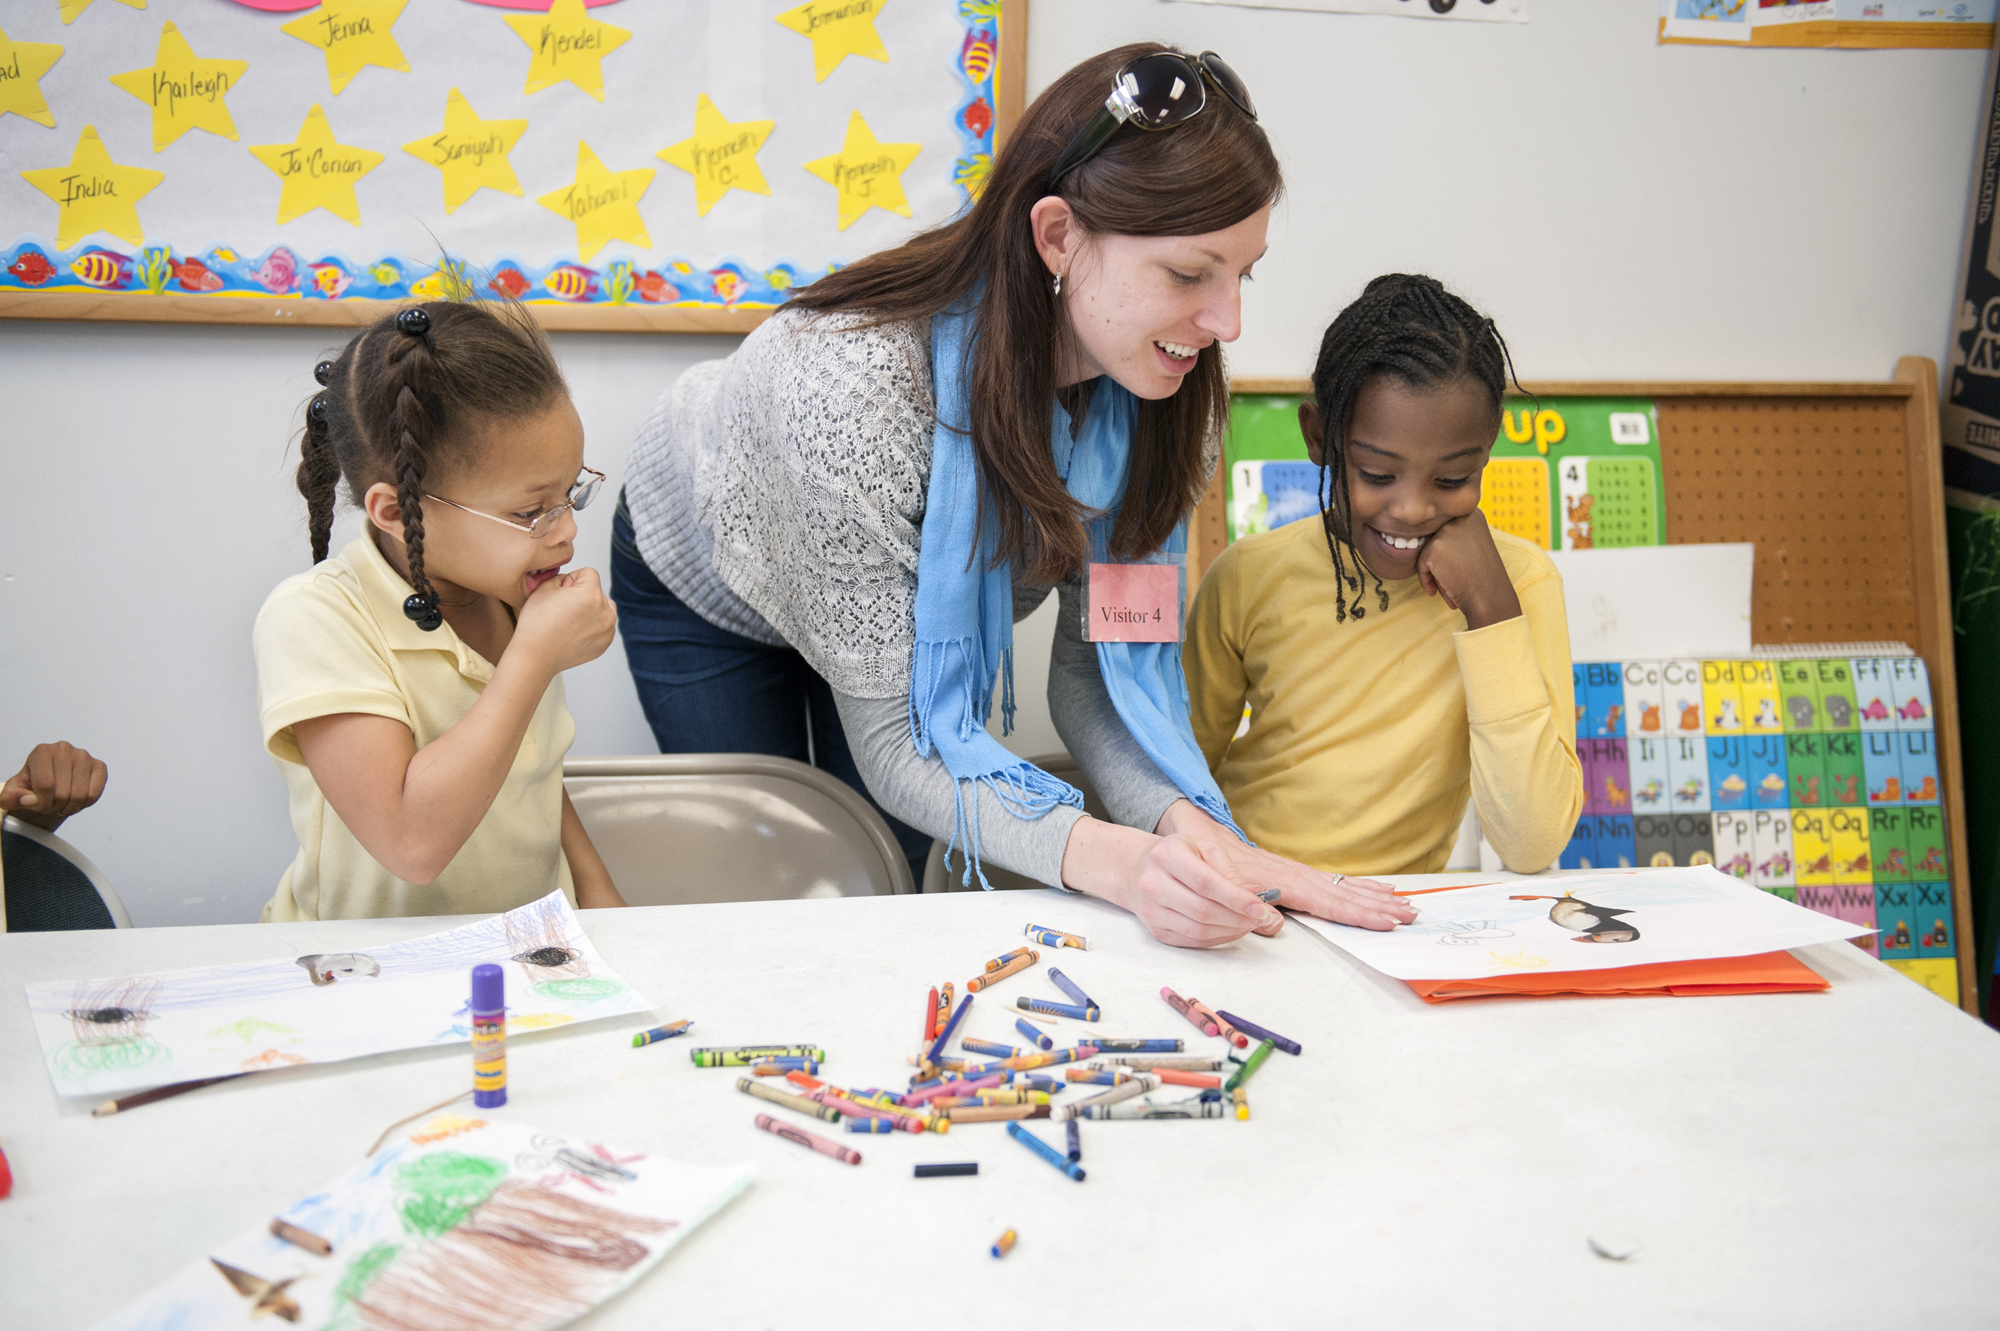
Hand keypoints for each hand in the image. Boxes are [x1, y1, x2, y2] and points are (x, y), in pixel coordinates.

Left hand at [1, 742, 107, 832]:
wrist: (49, 782)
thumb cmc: (31, 785)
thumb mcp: (13, 792)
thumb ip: (11, 797)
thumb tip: (29, 799)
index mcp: (42, 752)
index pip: (45, 785)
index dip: (41, 803)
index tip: (38, 804)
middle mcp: (64, 749)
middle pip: (63, 792)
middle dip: (55, 807)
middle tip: (50, 806)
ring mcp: (84, 756)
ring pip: (80, 795)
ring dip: (69, 808)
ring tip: (61, 805)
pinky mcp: (99, 766)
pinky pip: (95, 794)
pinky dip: (84, 804)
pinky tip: (76, 801)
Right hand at [511, 566, 617, 675]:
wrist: (535, 655)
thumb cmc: (537, 624)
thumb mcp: (545, 587)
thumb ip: (563, 577)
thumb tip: (573, 581)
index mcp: (591, 594)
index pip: (589, 573)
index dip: (572, 578)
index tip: (561, 592)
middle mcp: (605, 612)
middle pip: (598, 591)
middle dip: (583, 594)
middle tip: (563, 608)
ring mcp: (607, 629)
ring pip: (604, 608)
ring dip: (591, 609)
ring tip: (570, 619)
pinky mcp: (605, 643)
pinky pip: (603, 626)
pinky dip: (593, 625)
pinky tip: (575, 631)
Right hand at [1127, 835, 1285, 947]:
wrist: (1138, 870)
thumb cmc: (1179, 856)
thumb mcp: (1204, 849)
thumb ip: (1229, 871)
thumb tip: (1254, 896)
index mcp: (1168, 855)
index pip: (1206, 883)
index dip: (1236, 899)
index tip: (1260, 908)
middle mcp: (1153, 883)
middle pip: (1203, 911)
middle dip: (1238, 918)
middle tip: (1260, 917)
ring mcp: (1151, 910)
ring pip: (1198, 930)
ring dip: (1231, 931)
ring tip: (1248, 923)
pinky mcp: (1155, 930)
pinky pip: (1192, 941)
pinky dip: (1217, 938)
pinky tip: (1231, 929)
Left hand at [1198, 839, 1414, 930]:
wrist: (1204, 839)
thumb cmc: (1214, 866)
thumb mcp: (1225, 887)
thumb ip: (1249, 908)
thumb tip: (1275, 926)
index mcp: (1286, 883)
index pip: (1330, 903)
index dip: (1359, 915)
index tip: (1386, 922)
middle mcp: (1300, 877)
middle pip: (1348, 895)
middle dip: (1381, 907)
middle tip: (1412, 915)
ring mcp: (1302, 874)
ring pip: (1347, 887)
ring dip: (1377, 897)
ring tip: (1407, 904)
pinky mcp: (1301, 873)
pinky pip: (1338, 881)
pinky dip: (1362, 886)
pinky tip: (1381, 890)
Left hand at [1416, 509, 1520, 629]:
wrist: (1491, 598)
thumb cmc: (1484, 578)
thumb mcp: (1474, 547)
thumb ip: (1455, 537)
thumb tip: (1428, 538)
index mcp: (1472, 513)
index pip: (1447, 530)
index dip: (1451, 555)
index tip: (1461, 570)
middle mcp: (1460, 517)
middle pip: (1437, 539)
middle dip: (1442, 564)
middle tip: (1455, 582)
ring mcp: (1447, 531)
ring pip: (1428, 552)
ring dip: (1436, 573)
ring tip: (1450, 589)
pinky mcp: (1434, 547)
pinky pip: (1421, 564)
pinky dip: (1426, 580)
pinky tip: (1437, 592)